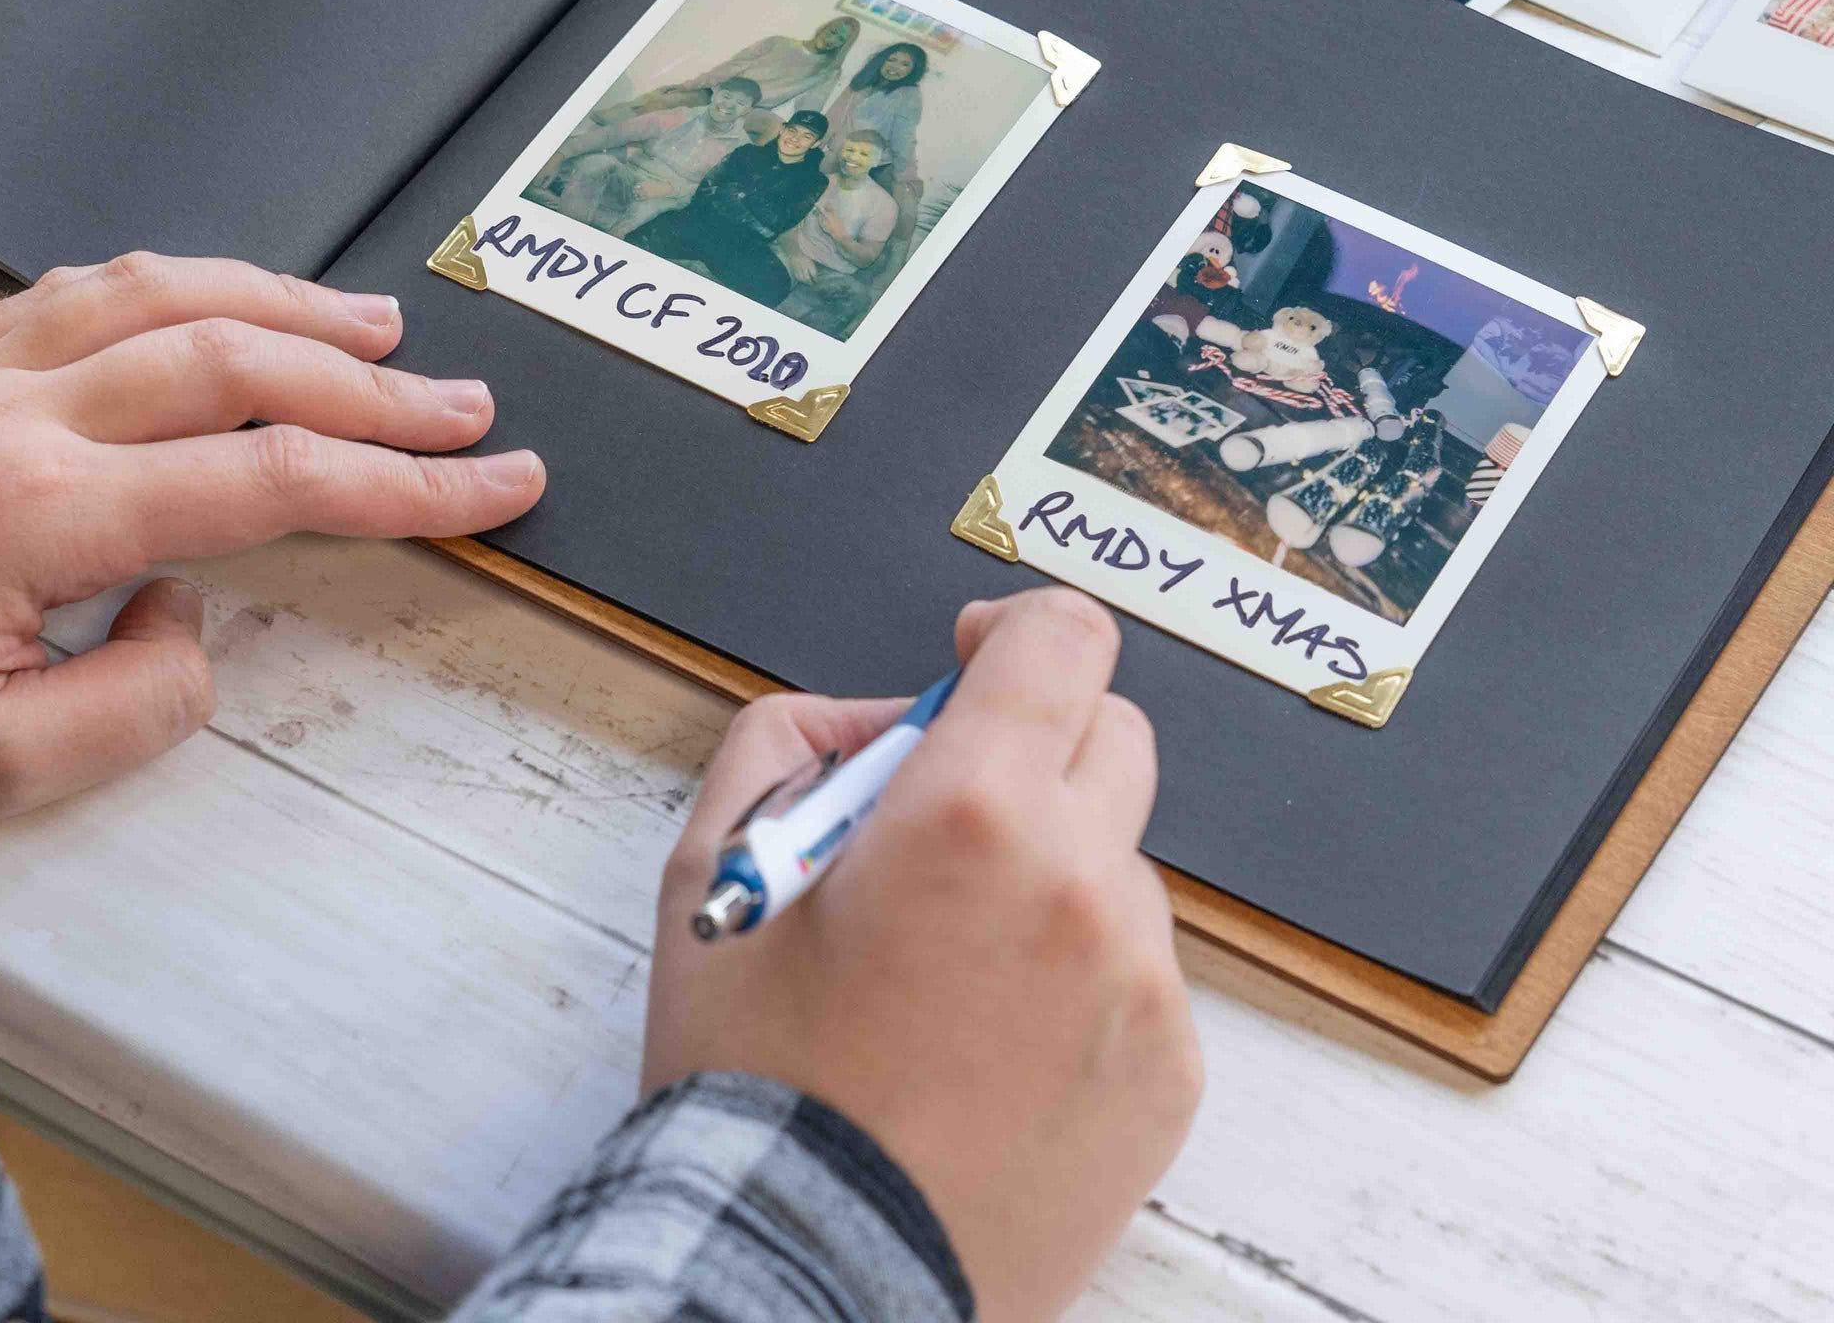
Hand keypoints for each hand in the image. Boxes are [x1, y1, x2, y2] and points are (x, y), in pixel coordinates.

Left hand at [0, 254, 543, 846]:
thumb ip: (131, 702)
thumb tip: (190, 619)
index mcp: (37, 512)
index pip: (273, 477)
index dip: (407, 484)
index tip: (495, 488)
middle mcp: (16, 418)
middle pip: (241, 363)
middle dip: (379, 387)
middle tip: (471, 412)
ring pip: (161, 295)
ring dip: (287, 304)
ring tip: (378, 327)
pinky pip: (69, 293)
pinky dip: (168, 281)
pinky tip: (208, 296)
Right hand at [645, 591, 1201, 1322]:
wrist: (809, 1274)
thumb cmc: (755, 1081)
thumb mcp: (718, 870)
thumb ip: (795, 739)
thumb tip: (885, 717)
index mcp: (973, 811)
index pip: (1064, 640)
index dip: (1017, 628)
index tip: (977, 657)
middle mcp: (1083, 882)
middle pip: (1114, 735)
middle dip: (1036, 744)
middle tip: (948, 818)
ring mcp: (1141, 984)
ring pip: (1122, 859)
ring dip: (1055, 868)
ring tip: (954, 964)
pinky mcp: (1170, 1073)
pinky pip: (1140, 968)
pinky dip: (1081, 970)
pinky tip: (994, 1038)